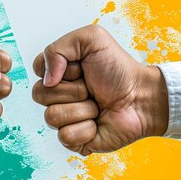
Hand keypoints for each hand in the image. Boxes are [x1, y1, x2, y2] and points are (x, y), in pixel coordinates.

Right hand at [32, 25, 168, 154]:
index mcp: (58, 73)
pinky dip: (87, 128)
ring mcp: (64, 119)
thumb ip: (58, 48)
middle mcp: (57, 96)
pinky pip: (65, 136)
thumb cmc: (119, 70)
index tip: (82, 68)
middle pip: (40, 95)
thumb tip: (47, 79)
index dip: (61, 69)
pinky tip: (98, 123)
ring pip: (52, 117)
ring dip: (82, 109)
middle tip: (92, 88)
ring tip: (98, 106)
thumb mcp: (91, 39)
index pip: (38, 70)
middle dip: (73, 90)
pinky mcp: (73, 140)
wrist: (142, 97)